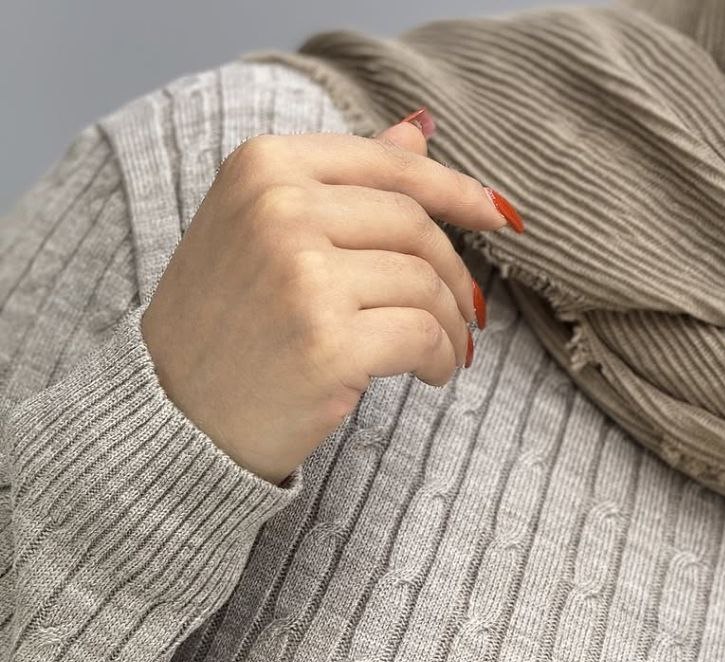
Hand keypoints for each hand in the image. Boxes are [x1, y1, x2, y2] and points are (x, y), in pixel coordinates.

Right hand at [140, 117, 515, 483]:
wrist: (175, 414)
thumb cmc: (223, 325)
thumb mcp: (262, 228)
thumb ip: (340, 180)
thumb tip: (418, 132)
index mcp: (264, 167)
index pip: (389, 166)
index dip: (455, 191)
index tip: (498, 215)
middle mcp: (281, 210)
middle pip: (414, 226)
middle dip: (454, 274)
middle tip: (466, 313)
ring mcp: (304, 277)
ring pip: (425, 284)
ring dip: (450, 323)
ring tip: (444, 351)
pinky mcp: (329, 344)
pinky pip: (423, 337)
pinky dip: (441, 358)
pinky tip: (431, 375)